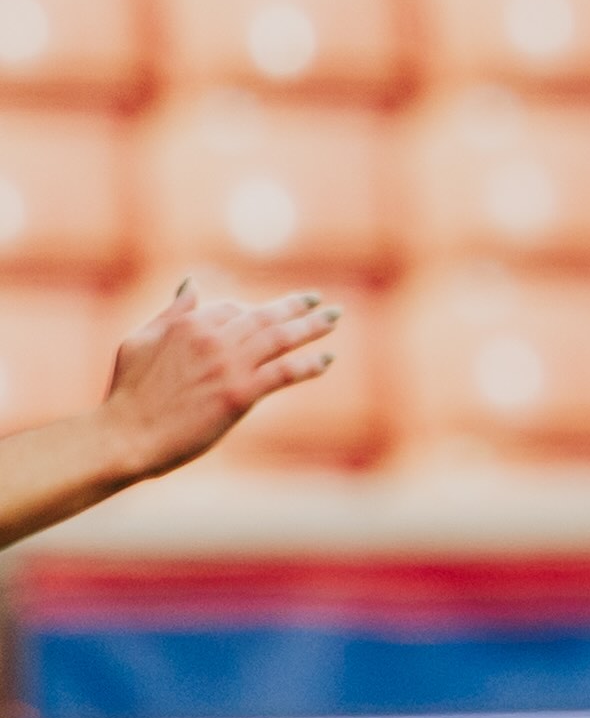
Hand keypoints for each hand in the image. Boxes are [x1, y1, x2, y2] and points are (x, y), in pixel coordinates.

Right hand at [97, 280, 337, 481]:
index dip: (254, 311)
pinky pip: (284, 372)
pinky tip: (327, 359)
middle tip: (322, 302)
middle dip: (297, 306)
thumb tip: (191, 283)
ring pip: (279, 338)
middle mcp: (212, 338)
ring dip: (312, 326)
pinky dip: (309, 364)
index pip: (232, 309)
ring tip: (335, 318)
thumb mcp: (141, 339)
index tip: (273, 314)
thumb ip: (172, 312)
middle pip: (264, 317)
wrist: (126, 433)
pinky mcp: (240, 393)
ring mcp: (228, 365)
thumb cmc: (128, 391)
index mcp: (187, 323)